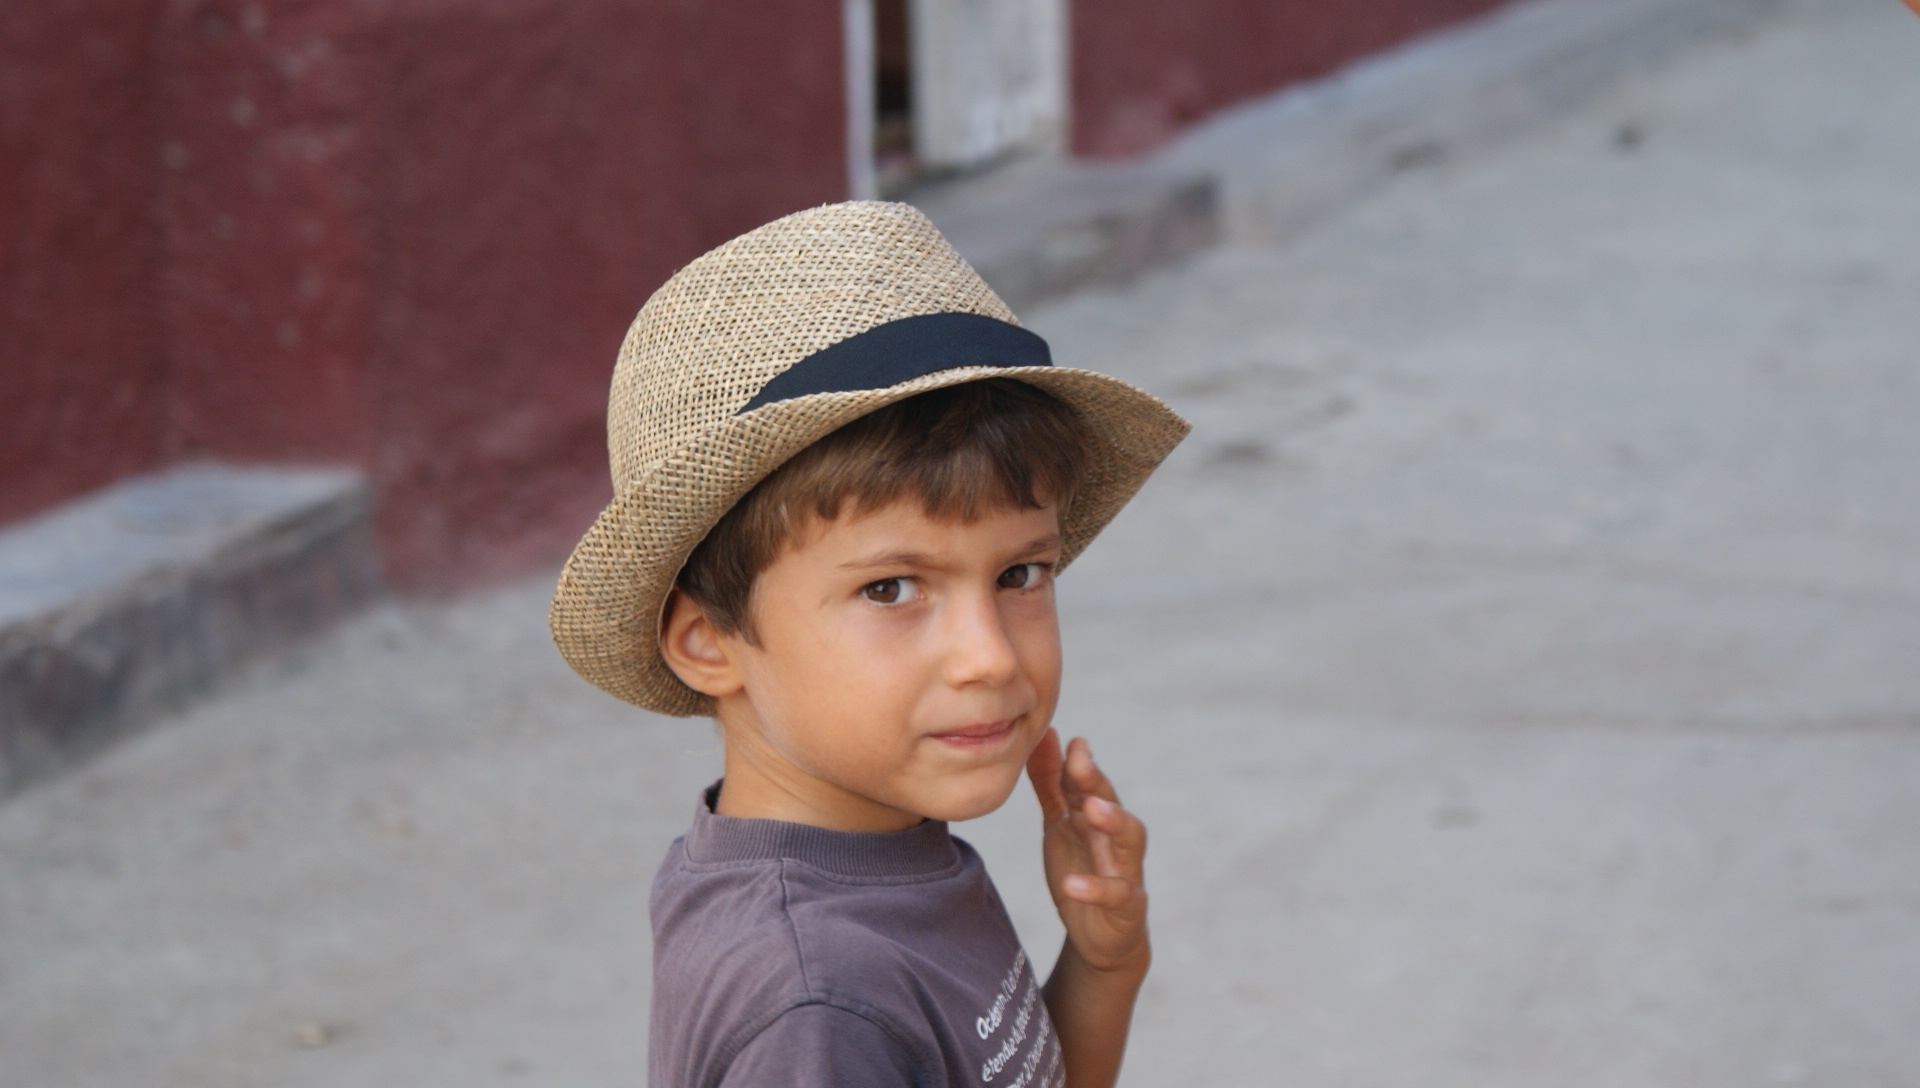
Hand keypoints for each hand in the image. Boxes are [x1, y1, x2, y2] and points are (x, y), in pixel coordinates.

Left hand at [1026, 729, 1149, 974]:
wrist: (1100, 936)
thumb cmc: (1082, 869)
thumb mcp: (1060, 825)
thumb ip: (1051, 783)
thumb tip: (1045, 734)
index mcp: (1095, 818)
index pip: (1090, 784)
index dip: (1080, 761)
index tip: (1069, 740)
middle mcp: (1114, 838)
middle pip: (1112, 802)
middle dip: (1098, 780)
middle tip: (1079, 760)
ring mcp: (1126, 870)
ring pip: (1131, 839)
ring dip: (1115, 821)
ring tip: (1092, 808)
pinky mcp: (1128, 907)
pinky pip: (1120, 895)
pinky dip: (1098, 889)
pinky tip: (1072, 885)